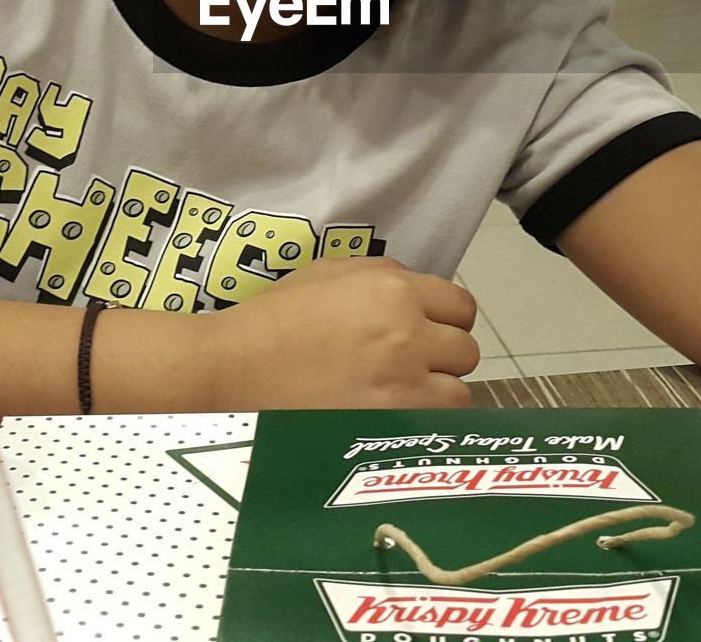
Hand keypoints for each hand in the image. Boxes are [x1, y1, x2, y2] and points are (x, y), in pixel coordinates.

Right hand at [202, 256, 479, 409]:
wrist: (235, 368)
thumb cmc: (275, 318)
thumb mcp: (330, 273)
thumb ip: (382, 277)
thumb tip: (413, 292)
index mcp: (393, 289)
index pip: (461, 306)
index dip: (446, 318)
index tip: (429, 329)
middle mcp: (407, 334)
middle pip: (465, 350)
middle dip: (443, 355)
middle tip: (413, 363)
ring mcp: (402, 385)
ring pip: (458, 392)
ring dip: (437, 392)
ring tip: (402, 394)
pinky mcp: (387, 425)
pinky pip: (434, 426)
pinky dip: (421, 421)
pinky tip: (392, 416)